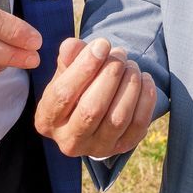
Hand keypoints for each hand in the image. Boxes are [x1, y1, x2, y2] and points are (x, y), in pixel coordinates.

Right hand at [34, 37, 157, 158]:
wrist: (93, 111)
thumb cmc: (76, 86)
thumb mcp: (66, 71)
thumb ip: (69, 58)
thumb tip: (72, 46)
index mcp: (47, 119)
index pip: (63, 94)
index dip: (84, 66)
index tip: (102, 44)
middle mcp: (69, 141)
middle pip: (91, 109)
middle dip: (110, 75)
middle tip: (120, 54)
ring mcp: (97, 148)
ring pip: (117, 118)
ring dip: (129, 85)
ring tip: (132, 65)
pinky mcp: (122, 147)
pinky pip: (138, 125)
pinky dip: (145, 99)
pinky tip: (144, 79)